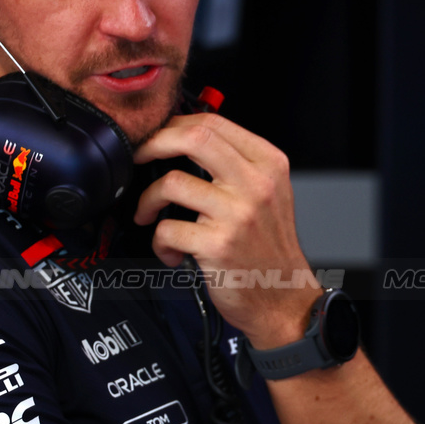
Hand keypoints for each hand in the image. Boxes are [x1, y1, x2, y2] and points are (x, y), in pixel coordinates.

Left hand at [133, 113, 320, 347]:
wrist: (284, 299)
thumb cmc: (271, 249)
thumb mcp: (270, 195)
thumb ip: (238, 166)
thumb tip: (185, 141)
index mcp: (269, 165)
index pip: (214, 124)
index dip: (174, 126)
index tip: (157, 138)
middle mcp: (256, 185)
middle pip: (194, 138)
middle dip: (154, 144)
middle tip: (139, 158)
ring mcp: (238, 215)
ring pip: (172, 183)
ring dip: (148, 200)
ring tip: (149, 215)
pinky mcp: (218, 245)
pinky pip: (168, 229)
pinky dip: (160, 241)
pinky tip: (172, 251)